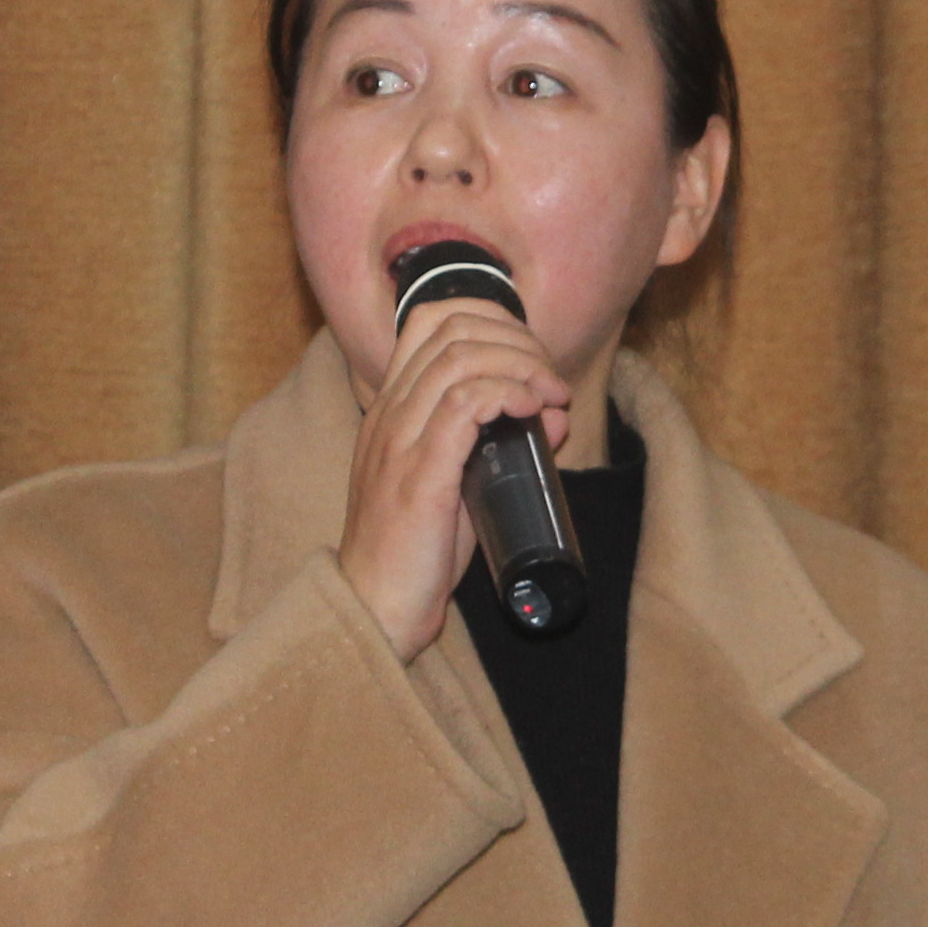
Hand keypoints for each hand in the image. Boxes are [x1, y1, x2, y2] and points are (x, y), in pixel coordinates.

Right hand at [336, 296, 570, 656]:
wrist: (377, 606)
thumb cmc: (418, 552)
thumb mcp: (461, 484)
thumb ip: (499, 444)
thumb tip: (550, 414)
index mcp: (392, 408)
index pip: (431, 320)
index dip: (493, 320)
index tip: (532, 358)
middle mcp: (389, 413)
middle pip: (452, 327)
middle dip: (517, 339)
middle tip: (550, 380)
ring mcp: (399, 438)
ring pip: (460, 357)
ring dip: (520, 364)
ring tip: (550, 393)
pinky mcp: (418, 471)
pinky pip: (463, 402)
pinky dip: (506, 393)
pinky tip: (530, 410)